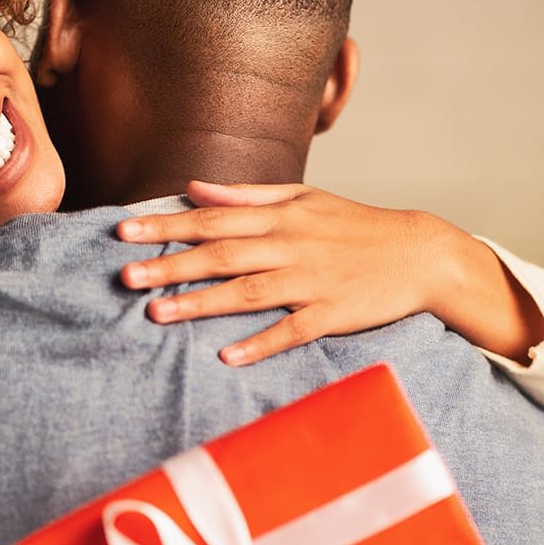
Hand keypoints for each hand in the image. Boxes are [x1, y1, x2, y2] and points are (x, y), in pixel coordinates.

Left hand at [116, 181, 456, 365]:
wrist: (419, 253)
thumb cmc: (354, 225)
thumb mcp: (304, 197)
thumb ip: (246, 195)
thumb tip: (194, 188)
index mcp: (279, 216)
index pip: (211, 219)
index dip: (166, 225)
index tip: (124, 232)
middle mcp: (290, 246)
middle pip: (220, 255)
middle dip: (170, 265)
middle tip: (124, 277)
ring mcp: (311, 282)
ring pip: (247, 292)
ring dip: (201, 303)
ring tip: (157, 314)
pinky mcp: (332, 314)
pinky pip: (292, 331)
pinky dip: (261, 343)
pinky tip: (229, 357)